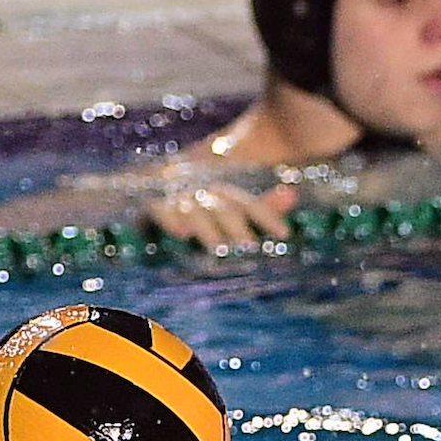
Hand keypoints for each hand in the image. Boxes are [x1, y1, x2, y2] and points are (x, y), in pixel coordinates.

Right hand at [146, 182, 296, 252]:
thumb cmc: (201, 209)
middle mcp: (205, 194)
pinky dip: (171, 220)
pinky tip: (182, 234)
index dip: (268, 216)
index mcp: (225, 194)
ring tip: (219, 248)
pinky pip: (162, 210)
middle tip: (250, 247)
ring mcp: (179, 199)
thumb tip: (293, 194)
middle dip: (238, 228)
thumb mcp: (232, 208)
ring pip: (196, 212)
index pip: (249, 204)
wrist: (148, 192)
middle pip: (225, 209)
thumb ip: (262, 206)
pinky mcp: (154, 205)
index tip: (285, 234)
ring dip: (208, 229)